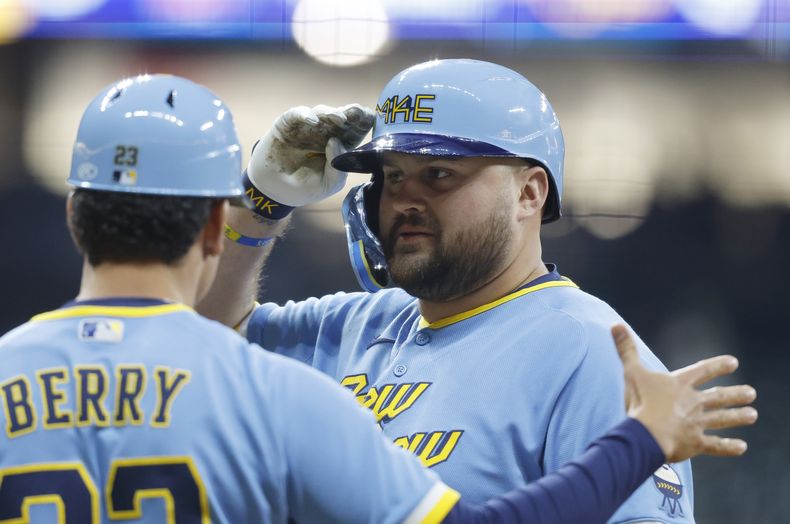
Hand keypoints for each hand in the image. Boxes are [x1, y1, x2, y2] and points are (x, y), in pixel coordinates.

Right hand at [247, 104, 374, 207]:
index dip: (362, 124)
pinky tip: (313, 120)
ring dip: (331, 114)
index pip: (354, 132)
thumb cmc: (305, 187)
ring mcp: (306, 127)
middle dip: (351, 114)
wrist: (275, 191)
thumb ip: (338, 169)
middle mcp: (324, 132)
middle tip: (359, 111)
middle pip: (340, 119)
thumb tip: (336, 141)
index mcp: (338, 145)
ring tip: (340, 118)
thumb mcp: (328, 184)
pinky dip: (304, 114)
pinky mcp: (287, 125)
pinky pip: (296, 115)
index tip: (370, 118)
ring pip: (322, 114)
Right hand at [612, 324, 757, 462]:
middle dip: (735, 394)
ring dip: (738, 416)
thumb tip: (616, 325)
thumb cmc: (639, 401)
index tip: (733, 363)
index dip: (718, 366)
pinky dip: (728, 447)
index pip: (703, 371)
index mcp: (680, 384)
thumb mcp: (632, 371)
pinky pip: (715, 445)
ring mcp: (696, 423)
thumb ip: (626, 349)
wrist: (647, 433)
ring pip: (722, 419)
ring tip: (752, 414)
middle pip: (718, 397)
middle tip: (751, 393)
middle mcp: (693, 402)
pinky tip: (741, 447)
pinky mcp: (695, 443)